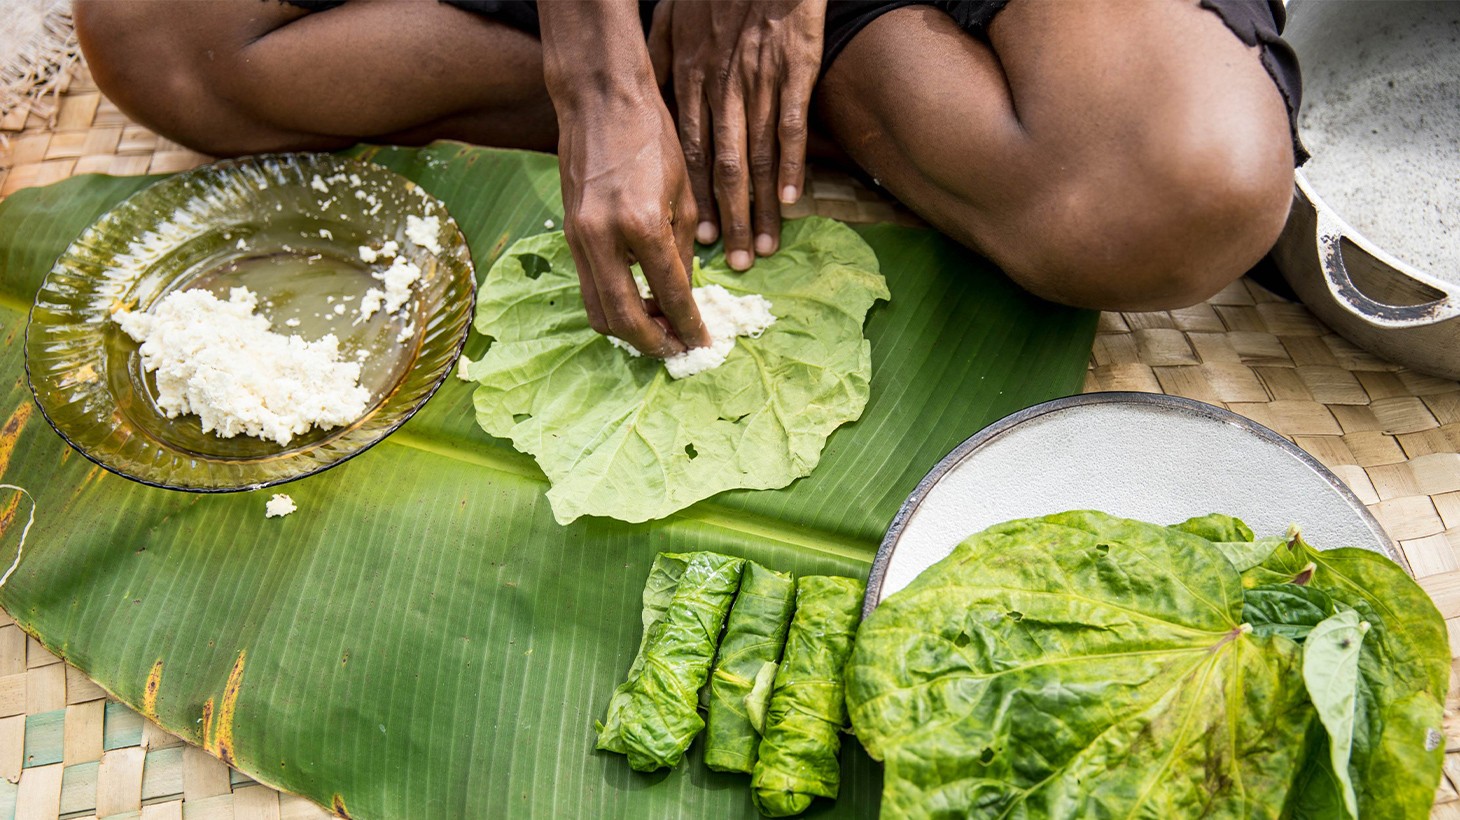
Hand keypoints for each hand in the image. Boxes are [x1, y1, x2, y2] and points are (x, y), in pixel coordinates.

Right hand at [556, 91, 709, 355]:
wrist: (600, 101)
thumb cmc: (651, 137)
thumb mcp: (684, 194)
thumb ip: (682, 250)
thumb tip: (683, 296)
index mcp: (643, 224)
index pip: (669, 294)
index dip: (688, 326)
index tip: (702, 343)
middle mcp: (604, 238)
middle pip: (623, 318)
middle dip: (652, 343)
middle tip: (676, 349)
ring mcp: (579, 238)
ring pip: (597, 310)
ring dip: (628, 330)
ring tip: (657, 330)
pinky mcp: (568, 234)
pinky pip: (588, 286)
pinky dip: (612, 304)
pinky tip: (637, 301)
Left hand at [649, 0, 825, 270]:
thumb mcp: (673, 27)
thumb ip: (663, 72)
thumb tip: (652, 115)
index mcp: (690, 83)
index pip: (691, 156)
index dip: (693, 203)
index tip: (696, 244)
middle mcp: (720, 90)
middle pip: (720, 169)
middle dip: (725, 222)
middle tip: (732, 265)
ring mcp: (758, 83)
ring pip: (754, 158)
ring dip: (757, 208)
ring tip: (762, 249)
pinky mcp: (794, 70)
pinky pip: (789, 126)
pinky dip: (791, 166)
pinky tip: (790, 202)